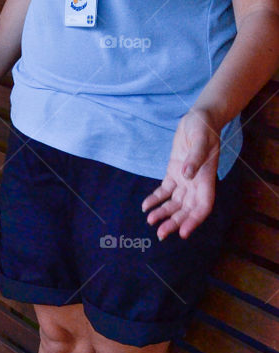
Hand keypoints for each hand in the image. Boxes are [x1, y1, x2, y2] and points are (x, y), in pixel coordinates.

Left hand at [142, 108, 220, 239]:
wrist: (198, 118)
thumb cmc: (203, 128)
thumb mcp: (200, 140)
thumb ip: (195, 159)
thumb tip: (187, 176)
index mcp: (206, 178)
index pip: (202, 206)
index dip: (194, 221)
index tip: (183, 233)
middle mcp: (196, 183)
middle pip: (186, 209)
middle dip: (175, 222)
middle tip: (161, 234)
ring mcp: (184, 178)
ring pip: (174, 202)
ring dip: (164, 213)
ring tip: (150, 222)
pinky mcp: (174, 172)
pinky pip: (165, 190)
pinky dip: (156, 198)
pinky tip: (146, 206)